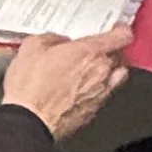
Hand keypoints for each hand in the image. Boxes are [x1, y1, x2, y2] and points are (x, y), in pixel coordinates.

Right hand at [1, 27, 131, 138]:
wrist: (29, 121)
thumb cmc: (31, 87)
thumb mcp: (32, 47)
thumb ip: (51, 39)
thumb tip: (57, 41)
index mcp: (89, 52)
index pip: (122, 36)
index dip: (120, 30)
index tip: (116, 29)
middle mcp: (101, 72)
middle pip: (120, 57)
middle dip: (110, 51)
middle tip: (94, 50)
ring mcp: (100, 94)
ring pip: (117, 77)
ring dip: (109, 71)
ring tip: (92, 69)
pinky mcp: (94, 111)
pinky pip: (105, 94)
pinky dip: (98, 89)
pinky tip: (81, 89)